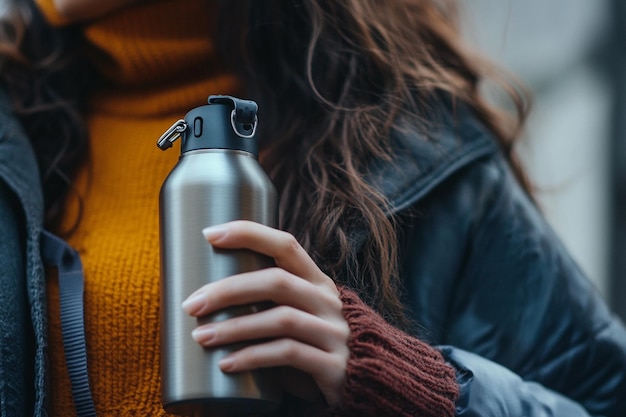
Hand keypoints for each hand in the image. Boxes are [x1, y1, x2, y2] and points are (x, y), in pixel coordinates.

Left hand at [181, 220, 350, 405]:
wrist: (364, 380)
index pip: (286, 245)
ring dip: (235, 327)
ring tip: (201, 336)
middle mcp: (328, 301)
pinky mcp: (333, 364)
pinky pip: (289, 355)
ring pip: (281, 319)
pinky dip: (253, 357)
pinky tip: (227, 364)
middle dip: (229, 289)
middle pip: (277, 282)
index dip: (248, 234)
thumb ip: (268, 301)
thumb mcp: (297, 314)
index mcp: (317, 281)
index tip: (209, 234)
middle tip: (192, 304)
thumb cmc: (311, 344)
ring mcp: (334, 332)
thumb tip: (206, 294)